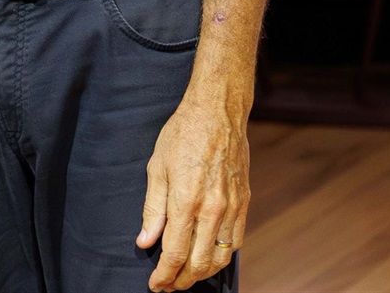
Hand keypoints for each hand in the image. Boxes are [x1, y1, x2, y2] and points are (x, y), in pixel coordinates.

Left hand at [137, 94, 249, 289]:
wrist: (217, 114)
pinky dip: (222, 257)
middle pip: (199, 262)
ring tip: (186, 277)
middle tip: (168, 286)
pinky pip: (235, 242)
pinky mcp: (244, 203)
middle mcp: (213, 209)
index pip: (175, 252)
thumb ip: (152, 209)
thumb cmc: (181, 136)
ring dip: (203, 274)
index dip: (164, 274)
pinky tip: (208, 259)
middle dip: (182, 280)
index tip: (155, 285)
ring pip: (221, 257)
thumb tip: (145, 242)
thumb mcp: (156, 168)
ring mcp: (232, 208)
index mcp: (186, 201)